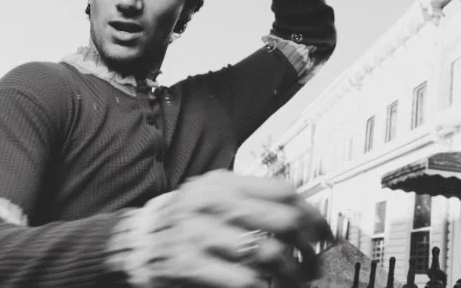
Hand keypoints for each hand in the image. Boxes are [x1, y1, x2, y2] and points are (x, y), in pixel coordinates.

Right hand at [125, 171, 331, 287]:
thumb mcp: (211, 193)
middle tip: (316, 261)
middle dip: (308, 245)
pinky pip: (243, 280)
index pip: (283, 190)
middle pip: (282, 220)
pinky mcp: (190, 265)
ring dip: (293, 273)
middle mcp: (213, 203)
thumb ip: (248, 196)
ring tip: (299, 280)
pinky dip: (265, 287)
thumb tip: (299, 209)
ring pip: (268, 253)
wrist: (135, 240)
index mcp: (223, 183)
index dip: (312, 212)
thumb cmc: (182, 217)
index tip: (325, 231)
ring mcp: (201, 234)